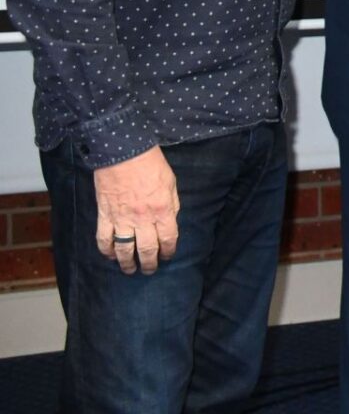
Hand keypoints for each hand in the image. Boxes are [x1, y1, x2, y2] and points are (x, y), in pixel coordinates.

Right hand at [94, 145, 178, 274]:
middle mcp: (143, 219)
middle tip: (149, 270)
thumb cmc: (151, 164)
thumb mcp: (170, 183)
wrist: (123, 152)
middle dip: (149, 263)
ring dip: (127, 263)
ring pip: (124, 249)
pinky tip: (109, 256)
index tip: (167, 256)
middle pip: (147, 249)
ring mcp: (122, 219)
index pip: (168, 238)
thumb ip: (171, 204)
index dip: (169, 250)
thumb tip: (169, 220)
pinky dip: (106, 250)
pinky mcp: (104, 215)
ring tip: (130, 270)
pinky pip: (104, 239)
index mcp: (163, 210)